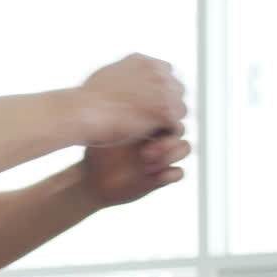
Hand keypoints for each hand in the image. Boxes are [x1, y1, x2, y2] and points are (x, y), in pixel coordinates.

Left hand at [75, 122, 191, 209]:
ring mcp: (161, 156)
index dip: (162, 122)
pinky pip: (179, 172)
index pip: (168, 114)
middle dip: (166, 139)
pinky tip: (154, 176)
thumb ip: (119, 115)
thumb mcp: (105, 132)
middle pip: (180, 129)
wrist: (90, 181)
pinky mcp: (161, 176)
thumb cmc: (96, 153)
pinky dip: (171, 173)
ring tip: (146, 164)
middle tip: (144, 153)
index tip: (142, 133)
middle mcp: (157, 137)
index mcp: (147, 122)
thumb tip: (126, 96)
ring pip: (185, 147)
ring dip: (170, 155)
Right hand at [78, 53, 186, 146]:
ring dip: (166, 124)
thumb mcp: (105, 76)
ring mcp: (164, 91)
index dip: (155, 94)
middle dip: (164, 107)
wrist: (82, 112)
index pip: (165, 76)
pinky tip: (148, 145)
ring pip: (179, 111)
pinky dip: (164, 138)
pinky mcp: (165, 112)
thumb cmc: (85, 101)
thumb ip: (122, 75)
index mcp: (143, 61)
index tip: (144, 108)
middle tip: (148, 125)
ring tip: (148, 137)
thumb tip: (123, 80)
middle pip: (176, 92)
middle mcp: (158, 71)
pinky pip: (176, 128)